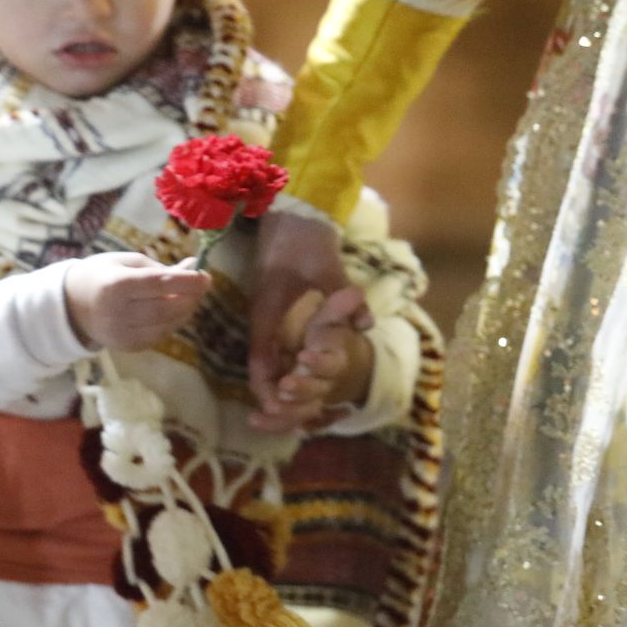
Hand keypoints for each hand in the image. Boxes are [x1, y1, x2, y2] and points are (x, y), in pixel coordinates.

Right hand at [63, 252, 210, 351]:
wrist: (70, 306)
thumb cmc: (100, 276)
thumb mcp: (126, 262)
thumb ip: (159, 267)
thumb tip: (193, 267)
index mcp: (116, 285)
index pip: (160, 284)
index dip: (188, 282)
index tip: (206, 276)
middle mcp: (118, 313)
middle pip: (167, 309)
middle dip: (191, 298)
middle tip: (200, 286)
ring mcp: (122, 334)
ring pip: (167, 325)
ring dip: (184, 311)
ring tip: (186, 297)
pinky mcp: (126, 346)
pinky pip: (159, 335)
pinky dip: (171, 323)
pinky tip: (169, 311)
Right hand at [248, 212, 366, 413]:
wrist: (291, 208)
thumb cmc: (302, 236)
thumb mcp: (324, 264)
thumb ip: (344, 296)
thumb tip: (366, 326)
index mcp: (267, 312)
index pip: (260, 361)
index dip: (266, 388)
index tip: (277, 409)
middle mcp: (265, 318)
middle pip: (263, 367)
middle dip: (274, 394)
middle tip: (291, 418)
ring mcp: (270, 314)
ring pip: (270, 359)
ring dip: (280, 383)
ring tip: (296, 407)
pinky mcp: (278, 309)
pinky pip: (278, 346)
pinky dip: (286, 365)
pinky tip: (301, 375)